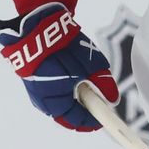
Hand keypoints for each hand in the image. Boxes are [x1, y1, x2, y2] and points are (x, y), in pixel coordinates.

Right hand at [0, 2, 118, 130]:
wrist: (35, 27)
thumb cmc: (62, 49)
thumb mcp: (90, 65)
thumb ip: (103, 84)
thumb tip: (113, 100)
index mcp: (55, 102)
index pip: (77, 121)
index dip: (93, 121)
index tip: (106, 117)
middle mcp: (43, 101)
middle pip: (68, 114)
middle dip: (85, 110)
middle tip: (100, 102)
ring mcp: (36, 92)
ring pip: (61, 103)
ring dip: (76, 99)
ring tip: (89, 87)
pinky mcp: (34, 81)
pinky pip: (53, 93)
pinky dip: (66, 90)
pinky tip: (75, 79)